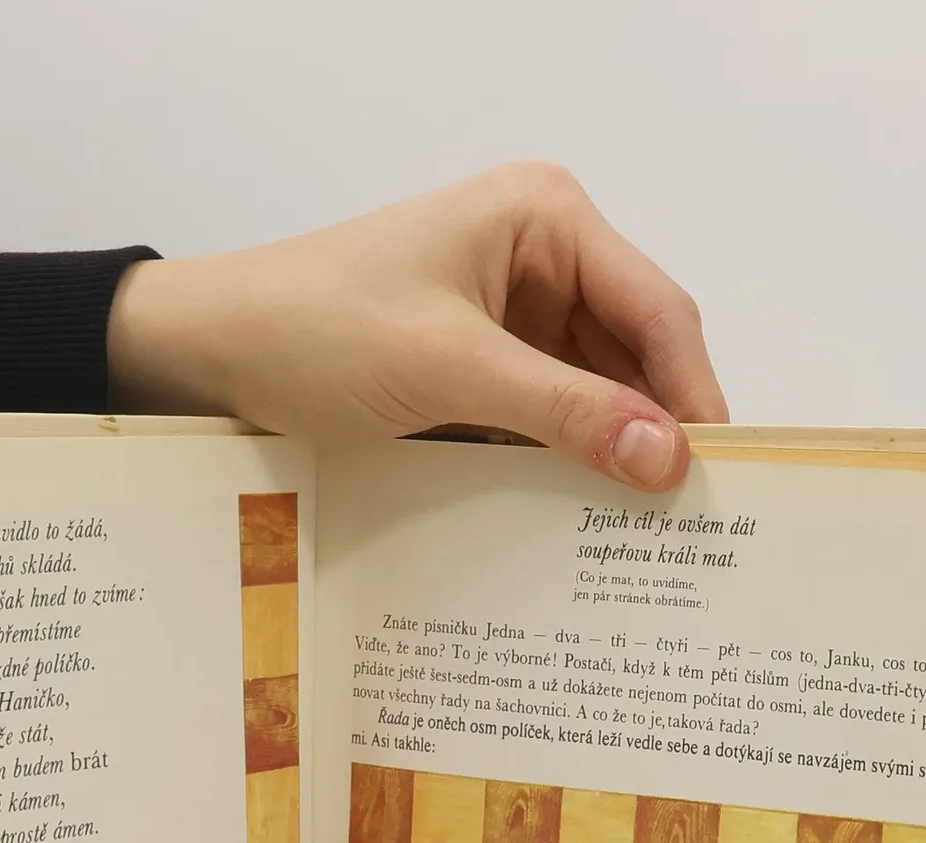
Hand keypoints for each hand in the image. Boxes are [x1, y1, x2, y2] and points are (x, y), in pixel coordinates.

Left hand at [108, 161, 726, 490]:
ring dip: (608, 456)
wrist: (208, 354)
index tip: (716, 480)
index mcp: (547, 218)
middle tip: (689, 527)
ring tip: (643, 540)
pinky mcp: (476, 370)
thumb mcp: (448, 370)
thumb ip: (562, 411)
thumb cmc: (318, 330)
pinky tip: (579, 522)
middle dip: (654, 431)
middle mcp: (541, 257)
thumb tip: (667, 459)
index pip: (656, 310)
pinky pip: (543, 419)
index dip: (691, 394)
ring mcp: (508, 316)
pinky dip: (561, 463)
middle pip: (633, 355)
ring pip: (591, 394)